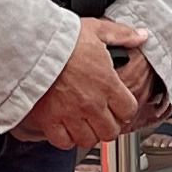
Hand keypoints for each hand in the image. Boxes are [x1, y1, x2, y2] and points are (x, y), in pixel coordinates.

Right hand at [14, 17, 156, 147]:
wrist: (30, 45)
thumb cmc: (61, 38)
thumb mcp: (97, 29)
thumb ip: (122, 35)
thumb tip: (141, 36)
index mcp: (107, 83)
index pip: (128, 110)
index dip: (125, 110)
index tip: (119, 107)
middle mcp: (92, 103)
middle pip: (110, 131)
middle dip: (109, 126)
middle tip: (102, 118)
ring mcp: (70, 114)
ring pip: (89, 140)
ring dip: (88, 134)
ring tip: (84, 125)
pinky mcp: (49, 120)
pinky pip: (63, 142)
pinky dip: (66, 139)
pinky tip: (65, 128)